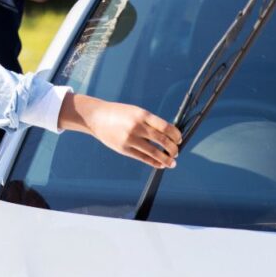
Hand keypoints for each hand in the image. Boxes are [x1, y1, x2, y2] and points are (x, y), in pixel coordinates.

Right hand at [59, 94, 180, 168]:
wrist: (96, 117)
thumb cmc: (119, 114)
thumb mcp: (136, 112)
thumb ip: (150, 122)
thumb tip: (168, 136)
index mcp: (142, 115)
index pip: (166, 127)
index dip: (176, 135)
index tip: (179, 139)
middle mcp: (137, 127)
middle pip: (163, 140)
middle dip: (173, 148)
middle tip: (177, 152)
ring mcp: (130, 139)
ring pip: (154, 152)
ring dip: (166, 159)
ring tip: (172, 162)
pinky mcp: (124, 149)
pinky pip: (143, 158)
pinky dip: (154, 162)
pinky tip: (160, 164)